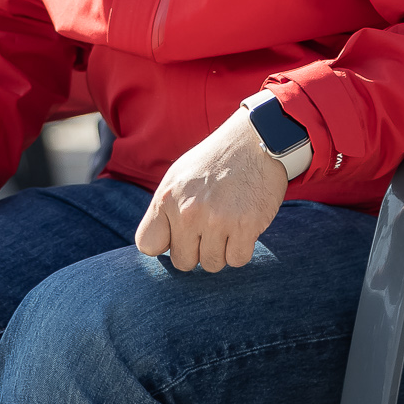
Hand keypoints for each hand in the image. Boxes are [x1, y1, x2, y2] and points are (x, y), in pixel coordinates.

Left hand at [134, 108, 288, 273]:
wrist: (256, 139)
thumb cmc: (215, 160)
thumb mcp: (179, 176)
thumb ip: (164, 210)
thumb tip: (159, 246)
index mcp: (167, 197)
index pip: (148, 245)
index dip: (166, 244)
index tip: (179, 234)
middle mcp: (189, 212)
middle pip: (183, 262)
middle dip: (196, 250)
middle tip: (209, 228)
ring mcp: (217, 221)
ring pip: (212, 264)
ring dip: (221, 250)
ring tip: (227, 224)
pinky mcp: (246, 226)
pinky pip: (237, 260)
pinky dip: (241, 249)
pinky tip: (243, 227)